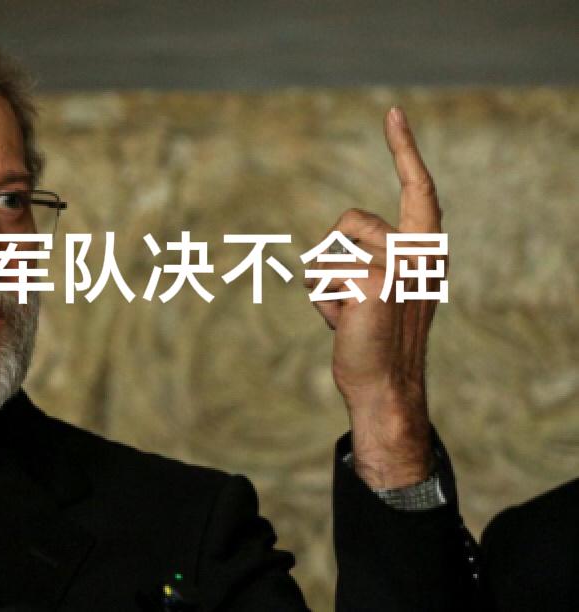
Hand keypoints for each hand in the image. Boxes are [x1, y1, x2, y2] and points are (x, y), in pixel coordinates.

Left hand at [305, 107, 445, 488]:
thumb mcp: (379, 291)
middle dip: (332, 257)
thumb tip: (323, 249)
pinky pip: (318, 275)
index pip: (419, 190)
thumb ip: (367, 260)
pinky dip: (320, 303)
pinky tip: (342, 325)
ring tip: (349, 317)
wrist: (384, 386)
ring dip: (323, 286)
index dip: (404, 150)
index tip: (392, 113)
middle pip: (345, 223)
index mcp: (424, 250)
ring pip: (325, 252)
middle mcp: (417, 253)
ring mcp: (396, 267)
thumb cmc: (373, 340)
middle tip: (354, 302)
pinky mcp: (371, 284)